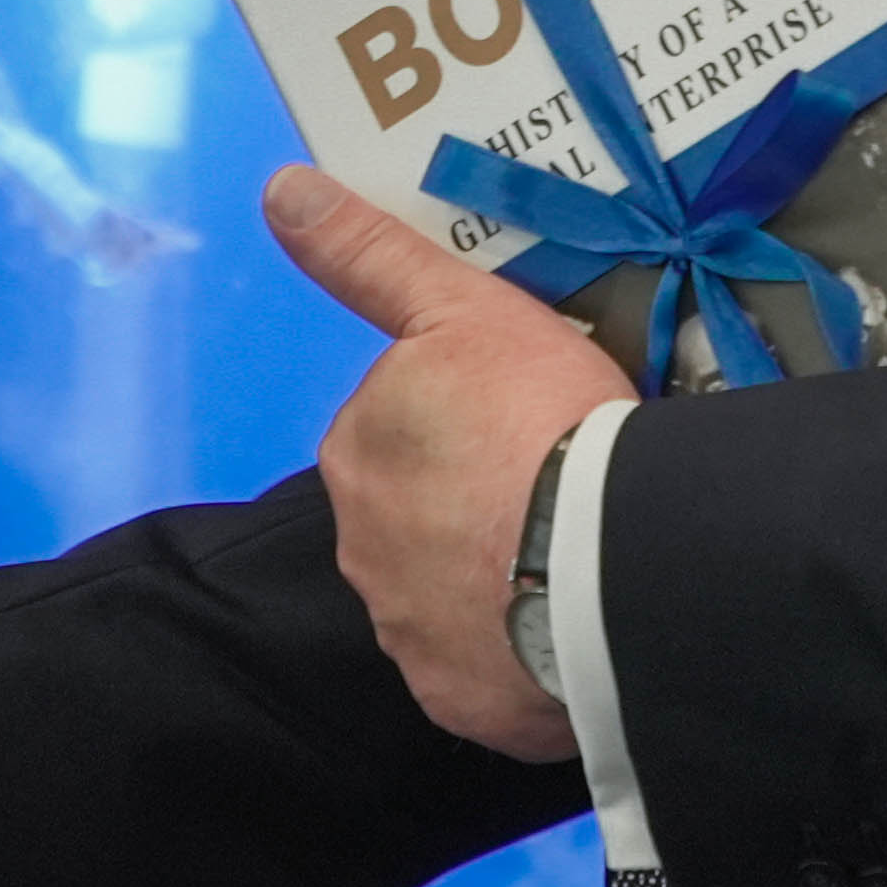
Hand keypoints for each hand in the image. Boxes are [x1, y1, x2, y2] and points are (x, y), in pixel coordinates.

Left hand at [271, 163, 629, 761]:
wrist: (606, 559)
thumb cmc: (539, 420)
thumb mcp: (460, 308)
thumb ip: (369, 254)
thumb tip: (281, 189)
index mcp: (358, 453)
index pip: (398, 433)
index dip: (463, 427)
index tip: (522, 427)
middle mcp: (361, 547)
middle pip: (415, 517)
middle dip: (469, 506)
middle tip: (551, 490)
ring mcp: (405, 630)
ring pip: (446, 596)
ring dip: (490, 582)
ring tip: (568, 559)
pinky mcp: (454, 697)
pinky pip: (480, 672)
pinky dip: (511, 656)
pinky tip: (563, 629)